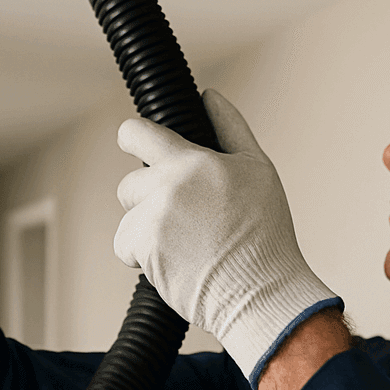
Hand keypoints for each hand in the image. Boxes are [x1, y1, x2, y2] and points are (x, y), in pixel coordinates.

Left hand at [113, 89, 340, 385]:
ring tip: (186, 244)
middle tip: (184, 219)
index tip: (131, 141)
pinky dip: (141, 257)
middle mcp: (169, 185)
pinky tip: (175, 262)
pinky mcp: (143, 250)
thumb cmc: (265, 235)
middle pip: (129, 183)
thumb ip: (230, 128)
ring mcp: (154, 218)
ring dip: (145, 231)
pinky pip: (124, 246)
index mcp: (194, 161)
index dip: (131, 136)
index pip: (139, 133)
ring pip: (127, 218)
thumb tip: (211, 96)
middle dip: (147, 199)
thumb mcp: (259, 171)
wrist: (261, 293)